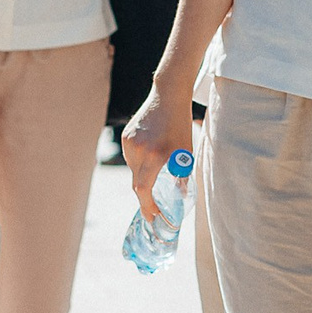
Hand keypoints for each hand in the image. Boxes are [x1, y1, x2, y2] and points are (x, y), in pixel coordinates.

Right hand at [121, 90, 195, 222]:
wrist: (167, 96)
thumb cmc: (180, 125)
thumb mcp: (186, 152)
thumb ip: (181, 176)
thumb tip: (179, 196)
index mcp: (156, 155)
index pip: (143, 188)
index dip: (146, 205)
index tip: (152, 216)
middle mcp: (139, 150)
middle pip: (137, 182)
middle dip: (145, 196)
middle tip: (154, 207)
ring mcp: (130, 143)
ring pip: (133, 170)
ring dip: (143, 176)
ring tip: (157, 167)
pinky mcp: (126, 136)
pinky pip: (130, 158)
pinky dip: (139, 162)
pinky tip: (150, 153)